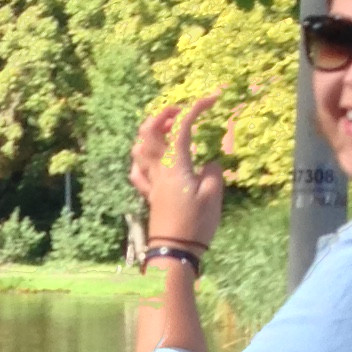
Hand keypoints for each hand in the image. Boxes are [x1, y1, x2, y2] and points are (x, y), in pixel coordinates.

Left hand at [129, 95, 227, 253]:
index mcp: (176, 165)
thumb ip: (213, 173)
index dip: (195, 108)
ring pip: (139, 149)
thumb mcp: (214, 196)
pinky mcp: (149, 195)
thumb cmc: (196, 223)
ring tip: (166, 133)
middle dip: (162, 115)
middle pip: (148, 132)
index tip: (211, 99)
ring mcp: (150, 182)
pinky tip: (153, 161)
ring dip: (149, 134)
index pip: (182, 127)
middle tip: (180, 113)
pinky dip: (142, 160)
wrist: (174, 251)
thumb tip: (209, 163)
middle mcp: (158, 169)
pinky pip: (137, 172)